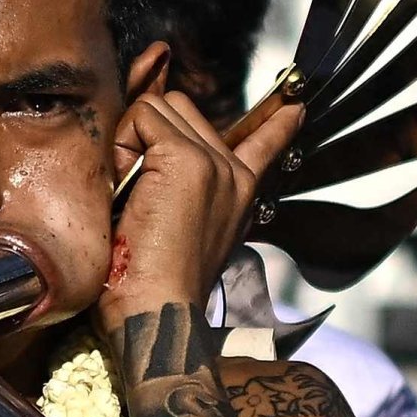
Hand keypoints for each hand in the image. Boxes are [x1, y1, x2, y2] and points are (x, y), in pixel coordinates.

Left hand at [97, 84, 299, 339]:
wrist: (158, 309)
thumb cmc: (154, 283)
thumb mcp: (182, 231)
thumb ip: (183, 191)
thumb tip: (153, 157)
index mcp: (239, 193)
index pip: (265, 144)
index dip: (277, 126)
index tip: (295, 109)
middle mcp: (232, 173)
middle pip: (180, 109)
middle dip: (147, 134)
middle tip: (134, 188)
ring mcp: (212, 163)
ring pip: (160, 107)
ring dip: (131, 139)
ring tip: (129, 191)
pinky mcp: (185, 160)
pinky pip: (141, 117)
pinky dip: (121, 145)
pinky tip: (125, 187)